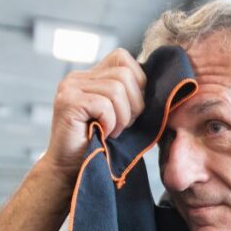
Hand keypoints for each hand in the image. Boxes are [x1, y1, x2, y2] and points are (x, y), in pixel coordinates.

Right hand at [38, 48, 146, 183]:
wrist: (73, 173)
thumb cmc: (102, 148)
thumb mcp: (122, 116)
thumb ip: (131, 96)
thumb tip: (162, 84)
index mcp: (90, 77)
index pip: (122, 57)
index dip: (138, 82)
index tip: (132, 110)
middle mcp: (77, 78)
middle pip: (124, 72)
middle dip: (134, 103)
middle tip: (123, 126)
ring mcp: (69, 88)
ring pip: (117, 88)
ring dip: (123, 116)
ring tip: (112, 131)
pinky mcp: (67, 103)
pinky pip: (104, 104)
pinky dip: (111, 123)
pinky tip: (103, 134)